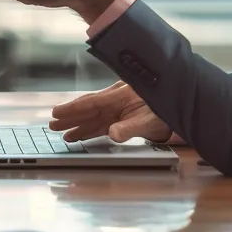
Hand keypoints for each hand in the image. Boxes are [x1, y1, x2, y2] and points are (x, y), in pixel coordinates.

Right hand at [50, 81, 173, 142]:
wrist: (179, 109)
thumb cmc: (165, 111)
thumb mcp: (150, 121)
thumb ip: (130, 127)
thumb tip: (112, 134)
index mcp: (121, 95)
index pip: (92, 102)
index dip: (73, 108)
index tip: (57, 112)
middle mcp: (115, 100)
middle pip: (88, 109)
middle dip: (69, 117)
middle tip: (52, 124)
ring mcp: (117, 109)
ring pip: (91, 117)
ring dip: (76, 125)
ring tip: (60, 132)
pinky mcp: (120, 117)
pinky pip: (99, 124)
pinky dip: (87, 130)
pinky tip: (76, 136)